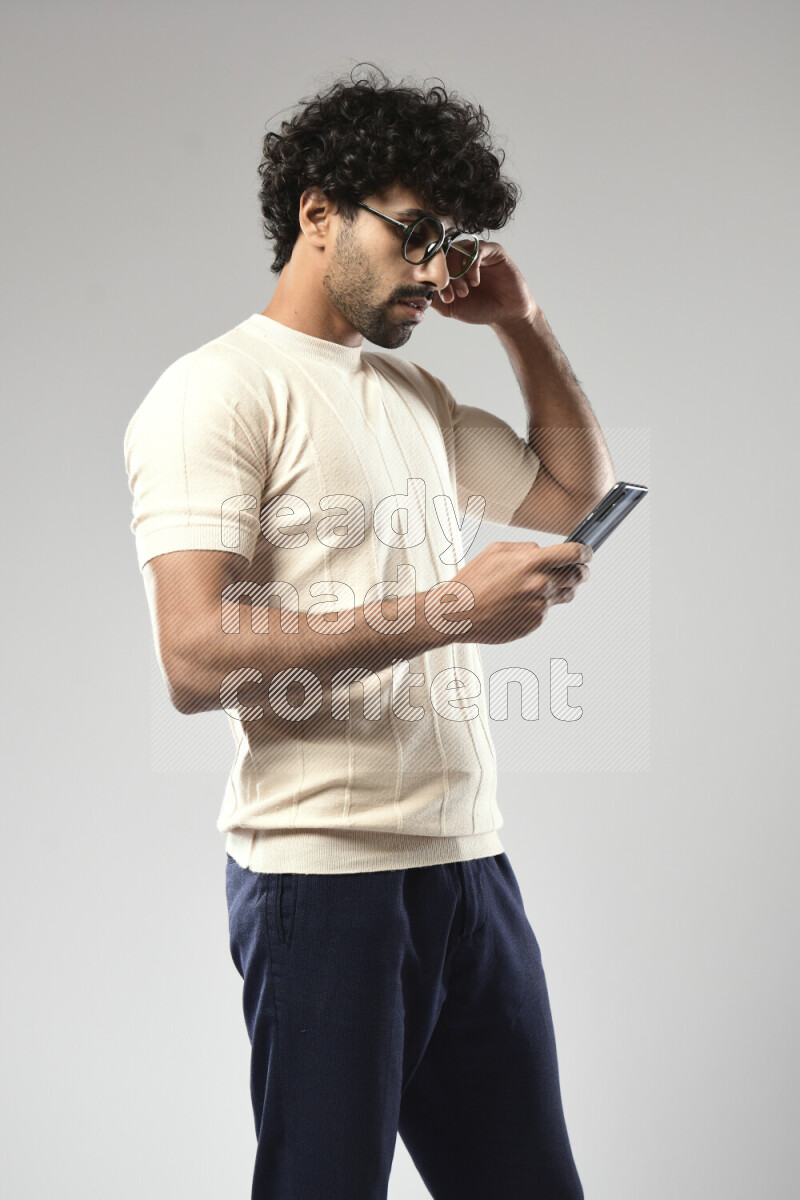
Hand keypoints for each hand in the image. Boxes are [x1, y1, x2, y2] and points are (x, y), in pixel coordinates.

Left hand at [429, 240, 537, 329]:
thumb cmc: (479, 309)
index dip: (434, 277)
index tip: (442, 296)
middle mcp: (463, 256)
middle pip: (443, 252)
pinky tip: (475, 282)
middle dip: (444, 275)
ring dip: (457, 272)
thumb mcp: (450, 307)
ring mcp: (478, 251)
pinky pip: (476, 249)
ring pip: (457, 249)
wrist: (505, 315)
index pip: (434, 260)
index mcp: (450, 267)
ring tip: (465, 291)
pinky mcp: (493, 251)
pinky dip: (471, 266)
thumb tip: (417, 287)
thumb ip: (433, 296)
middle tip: (452, 295)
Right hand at [446, 540, 592, 644]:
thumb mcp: (496, 551)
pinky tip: (518, 604)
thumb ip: (525, 548)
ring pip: (565, 595)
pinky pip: (546, 611)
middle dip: (578, 571)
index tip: (586, 554)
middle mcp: (541, 584)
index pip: (575, 554)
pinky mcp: (535, 623)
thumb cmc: (474, 580)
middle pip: (578, 576)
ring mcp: (539, 606)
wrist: (458, 613)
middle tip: (574, 570)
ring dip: (561, 589)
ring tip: (540, 587)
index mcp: (533, 562)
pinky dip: (538, 606)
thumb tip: (544, 551)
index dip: (584, 553)